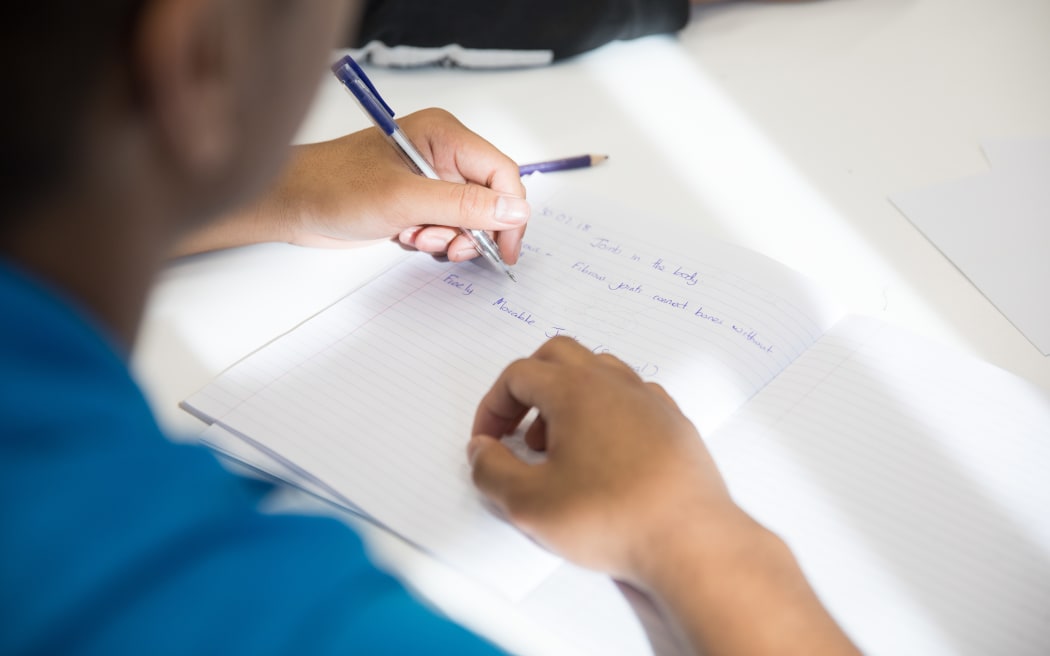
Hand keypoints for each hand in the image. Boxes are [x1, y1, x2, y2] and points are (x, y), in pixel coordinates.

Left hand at [173, 108, 528, 260]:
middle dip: (470, 231)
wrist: (291, 204)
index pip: (501, 173)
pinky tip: (405, 237)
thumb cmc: (333, 187)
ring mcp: (429, 181)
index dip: (509, 212)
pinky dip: (432, 241)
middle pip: (488, 200)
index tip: (504, 249)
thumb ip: (463, 205)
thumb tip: (515, 212)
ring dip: (447, 238)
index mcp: (445, 135)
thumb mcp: (403, 198)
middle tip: (445, 245)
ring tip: (415, 237)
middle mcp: (442, 155)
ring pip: (468, 220)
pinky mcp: (417, 204)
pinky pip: (446, 228)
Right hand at [468, 337, 858, 654]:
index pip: (518, 374)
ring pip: (598, 371)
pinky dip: (605, 411)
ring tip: (559, 447)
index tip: (489, 442)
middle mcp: (614, 382)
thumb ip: (491, 471)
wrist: (692, 541)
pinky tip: (602, 453)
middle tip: (518, 430)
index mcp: (576, 389)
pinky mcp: (674, 423)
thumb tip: (482, 450)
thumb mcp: (530, 504)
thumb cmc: (614, 518)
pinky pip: (631, 396)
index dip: (493, 406)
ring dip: (567, 397)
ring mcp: (649, 399)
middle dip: (528, 386)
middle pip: (558, 355)